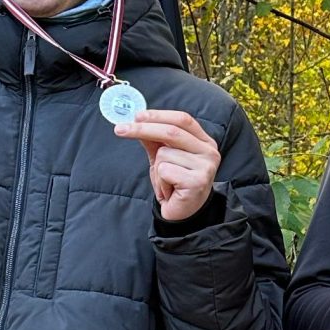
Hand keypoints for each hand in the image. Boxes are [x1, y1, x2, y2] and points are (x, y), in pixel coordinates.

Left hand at [114, 108, 221, 222]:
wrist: (183, 213)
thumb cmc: (174, 183)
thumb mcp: (163, 157)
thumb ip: (154, 139)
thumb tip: (139, 121)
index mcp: (204, 141)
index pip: (182, 119)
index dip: (158, 115)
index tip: (137, 116)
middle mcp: (209, 152)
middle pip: (172, 132)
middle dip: (143, 129)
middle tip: (120, 129)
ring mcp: (205, 167)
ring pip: (165, 154)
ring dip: (157, 169)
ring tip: (166, 181)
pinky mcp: (197, 182)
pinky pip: (165, 171)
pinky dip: (160, 181)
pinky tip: (170, 190)